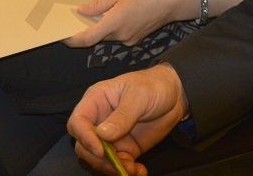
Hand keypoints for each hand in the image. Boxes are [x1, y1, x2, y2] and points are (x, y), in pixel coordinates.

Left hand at [64, 0, 188, 47]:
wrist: (170, 2)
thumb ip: (99, 3)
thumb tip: (82, 11)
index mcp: (114, 23)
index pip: (86, 39)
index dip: (72, 40)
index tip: (62, 36)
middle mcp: (119, 36)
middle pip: (96, 37)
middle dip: (87, 28)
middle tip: (80, 16)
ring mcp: (128, 40)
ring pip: (107, 36)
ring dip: (101, 27)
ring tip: (102, 11)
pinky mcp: (134, 40)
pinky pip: (117, 36)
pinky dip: (112, 28)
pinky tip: (118, 15)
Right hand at [68, 63, 187, 175]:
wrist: (175, 95)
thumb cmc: (153, 85)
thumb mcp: (139, 96)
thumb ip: (122, 115)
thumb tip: (103, 134)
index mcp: (96, 101)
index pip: (78, 122)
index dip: (84, 138)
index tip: (100, 150)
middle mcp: (99, 121)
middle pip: (84, 146)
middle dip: (99, 159)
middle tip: (119, 163)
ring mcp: (111, 137)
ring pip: (100, 160)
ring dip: (114, 168)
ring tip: (133, 169)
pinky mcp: (125, 148)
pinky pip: (119, 165)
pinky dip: (127, 171)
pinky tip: (140, 170)